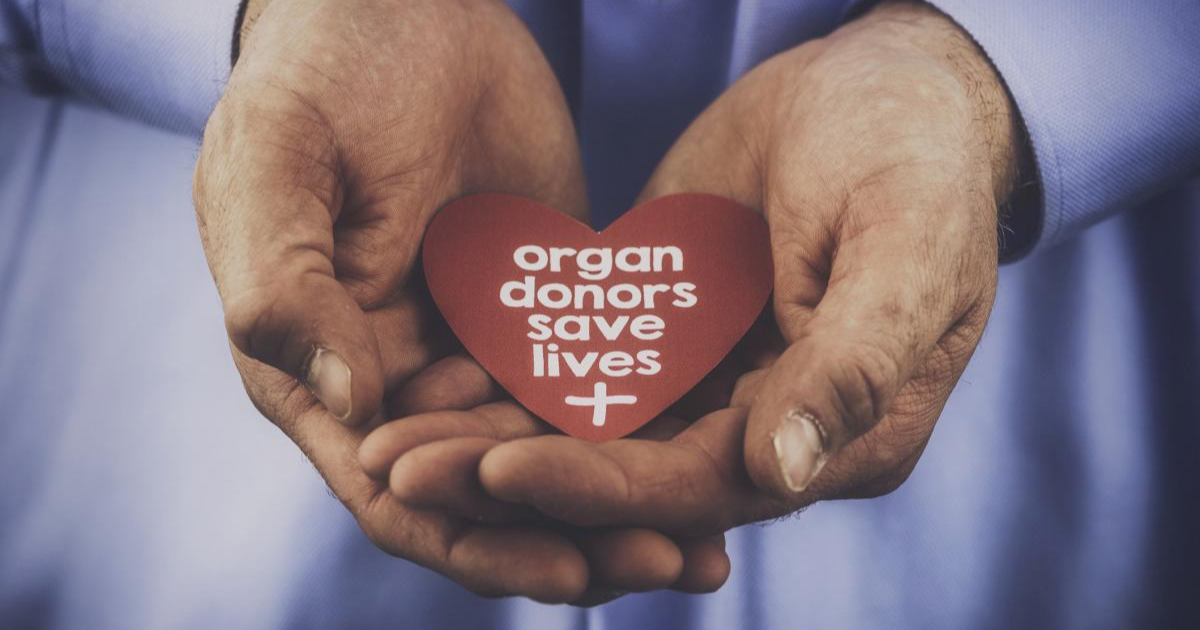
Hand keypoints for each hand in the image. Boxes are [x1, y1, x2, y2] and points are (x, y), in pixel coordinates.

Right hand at [194, 0, 724, 602]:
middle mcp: (401, 380)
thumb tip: (355, 402)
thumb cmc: (319, 75)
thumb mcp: (275, 165)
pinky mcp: (543, 305)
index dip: (480, 538)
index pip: (399, 491)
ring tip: (712, 543)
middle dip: (576, 536)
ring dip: (625, 498)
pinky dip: (647, 419)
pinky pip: (599, 376)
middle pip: (491, 491)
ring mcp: (477, 344)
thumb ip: (287, 287)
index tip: (571, 566)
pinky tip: (718, 442)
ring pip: (553, 449)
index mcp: (322, 372)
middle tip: (671, 562)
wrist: (406, 6)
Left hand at [385, 1, 1022, 537]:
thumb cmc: (918, 160)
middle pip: (626, 474)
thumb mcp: (906, 249)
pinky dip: (507, 380)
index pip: (700, 484)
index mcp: (837, 435)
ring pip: (587, 430)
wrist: (882, 89)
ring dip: (490, 440)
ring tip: (390, 442)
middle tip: (400, 470)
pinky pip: (577, 365)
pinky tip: (430, 380)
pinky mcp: (664, 331)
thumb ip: (851, 364)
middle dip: (515, 479)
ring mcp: (709, 382)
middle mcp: (763, 428)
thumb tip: (779, 471)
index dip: (601, 483)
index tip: (500, 471)